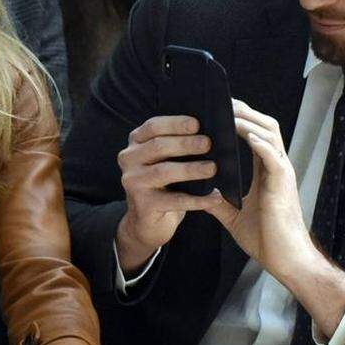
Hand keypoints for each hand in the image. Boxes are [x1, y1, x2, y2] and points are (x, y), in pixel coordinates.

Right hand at [113, 115, 220, 272]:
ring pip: (164, 172)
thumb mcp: (164, 160)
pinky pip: (174, 200)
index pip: (153, 127)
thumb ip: (177, 146)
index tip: (196, 123)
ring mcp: (133, 182)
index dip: (174, 123)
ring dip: (190, 169)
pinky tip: (214, 197)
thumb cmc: (164, 184)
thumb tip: (209, 135)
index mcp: (136, 143)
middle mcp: (129, 159)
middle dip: (185, 144)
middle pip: (157, 146)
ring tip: (212, 168)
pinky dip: (197, 199)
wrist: (147, 221)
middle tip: (208, 144)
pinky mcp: (143, 205)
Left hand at [202, 100, 320, 277]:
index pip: (255, 135)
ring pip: (270, 135)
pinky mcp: (283, 185)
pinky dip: (260, 143)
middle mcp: (277, 167)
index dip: (240, 119)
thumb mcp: (233, 215)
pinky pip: (273, 157)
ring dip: (249, 120)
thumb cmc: (265, 238)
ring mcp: (282, 174)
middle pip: (265, 126)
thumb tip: (197, 191)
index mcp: (267, 171)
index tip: (219, 109)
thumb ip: (218, 200)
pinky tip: (245, 134)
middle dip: (245, 111)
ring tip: (229, 110)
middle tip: (222, 100)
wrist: (285, 260)